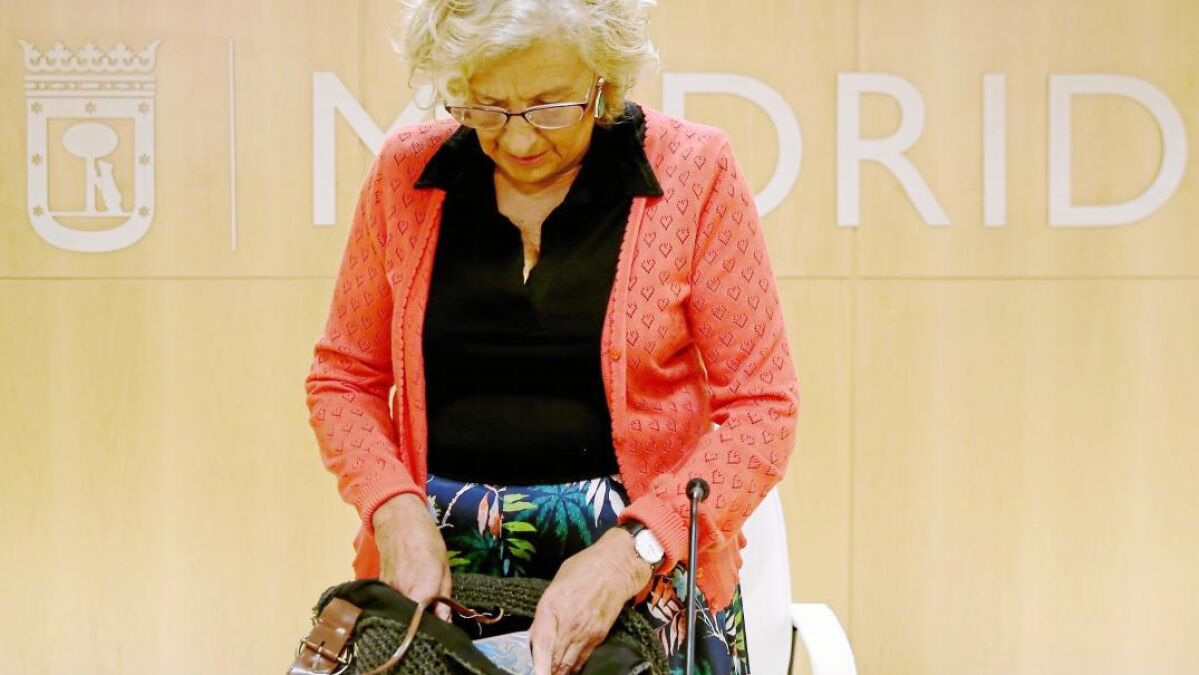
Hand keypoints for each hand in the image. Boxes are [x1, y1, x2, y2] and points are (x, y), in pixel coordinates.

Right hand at [372, 493, 452, 621]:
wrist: (399, 523)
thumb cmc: (428, 543)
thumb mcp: (444, 570)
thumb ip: (443, 600)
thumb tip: (445, 624)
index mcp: (421, 592)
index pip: (424, 625)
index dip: (431, 631)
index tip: (437, 633)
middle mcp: (401, 596)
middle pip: (410, 623)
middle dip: (419, 627)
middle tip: (430, 625)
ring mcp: (388, 594)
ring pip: (399, 615)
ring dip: (409, 617)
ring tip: (420, 614)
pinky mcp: (380, 589)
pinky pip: (390, 605)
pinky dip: (399, 607)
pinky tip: (407, 604)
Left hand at [530, 528, 653, 674]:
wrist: (615, 568)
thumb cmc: (583, 570)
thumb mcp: (554, 586)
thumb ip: (544, 614)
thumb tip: (536, 638)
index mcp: (551, 607)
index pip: (542, 645)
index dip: (538, 666)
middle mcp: (568, 624)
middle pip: (555, 661)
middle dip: (547, 671)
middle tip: (542, 674)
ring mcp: (586, 633)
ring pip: (569, 665)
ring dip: (560, 672)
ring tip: (553, 674)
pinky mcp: (599, 637)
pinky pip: (583, 660)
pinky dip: (574, 668)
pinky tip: (568, 670)